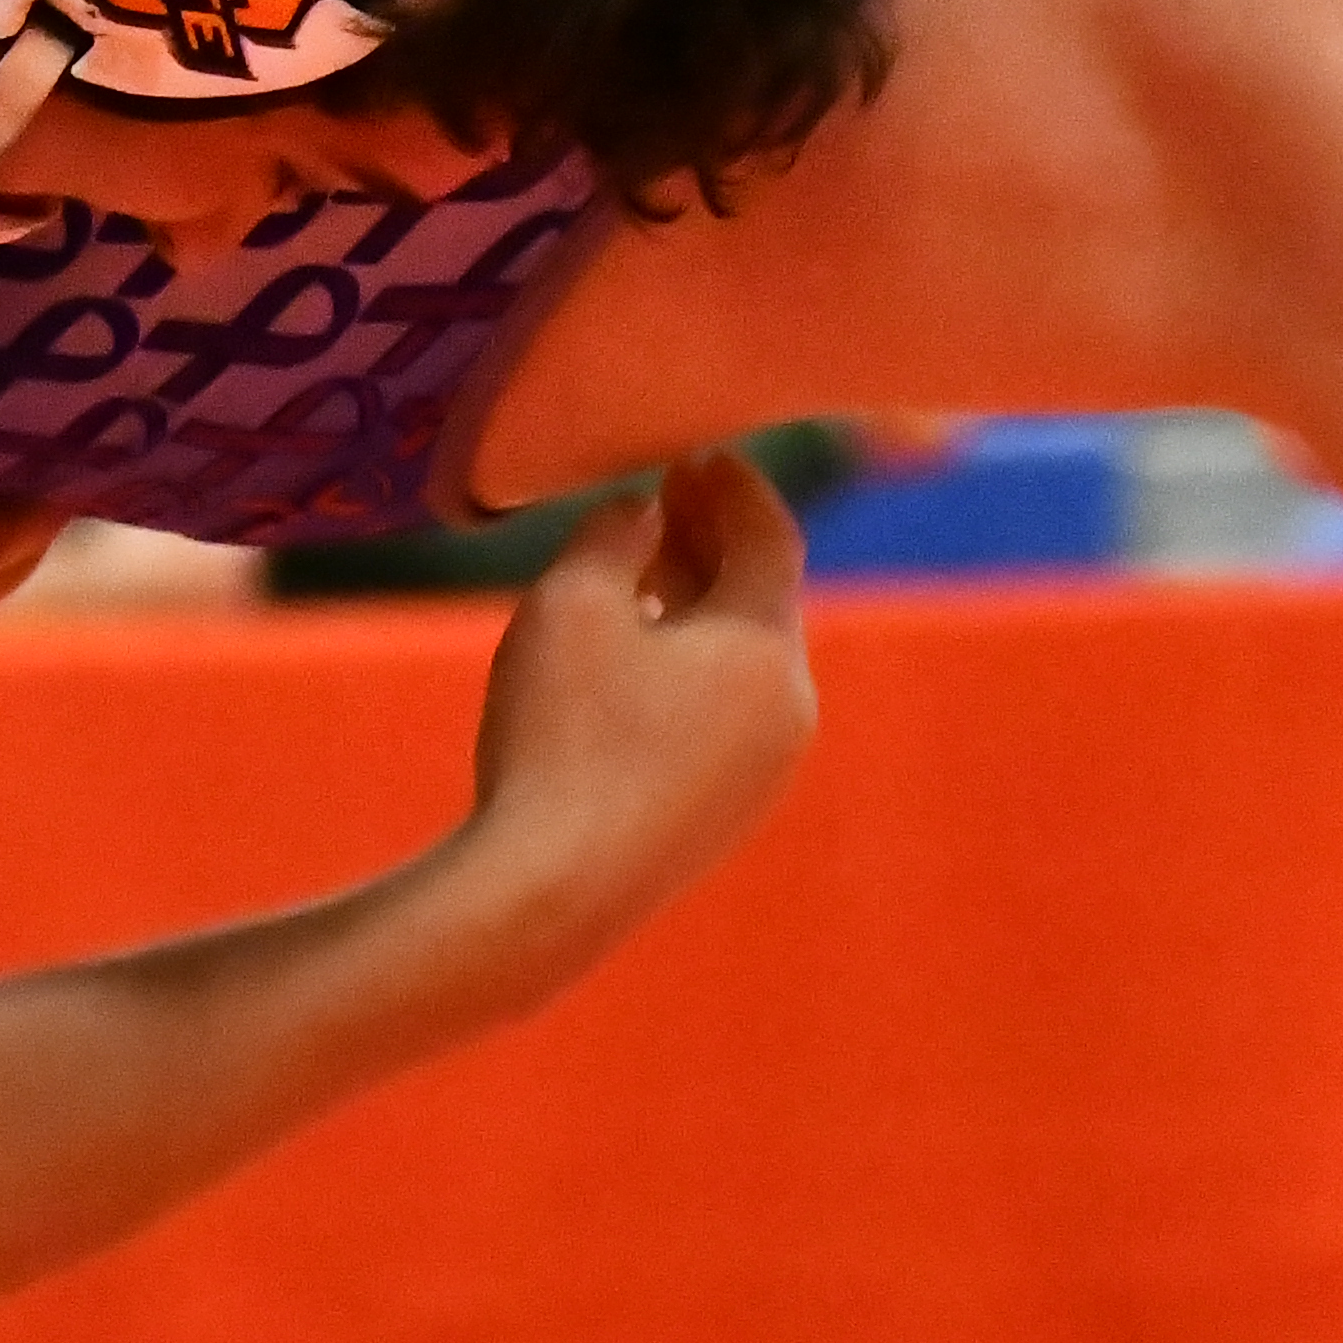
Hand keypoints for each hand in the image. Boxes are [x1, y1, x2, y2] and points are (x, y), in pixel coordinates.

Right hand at [454, 453, 813, 957]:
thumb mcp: (571, 604)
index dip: (734, 485)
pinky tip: (631, 662)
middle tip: (665, 494)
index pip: (771, 537)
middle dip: (713, 541)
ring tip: (638, 571)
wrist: (553, 892)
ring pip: (743, 661)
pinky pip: (725, 715)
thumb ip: (612, 536)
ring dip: (698, 604)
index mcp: (765, 648)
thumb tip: (642, 510)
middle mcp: (789, 709)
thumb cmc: (562, 731)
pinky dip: (691, 666)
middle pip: (762, 599)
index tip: (694, 450)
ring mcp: (765, 772)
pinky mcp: (726, 816)